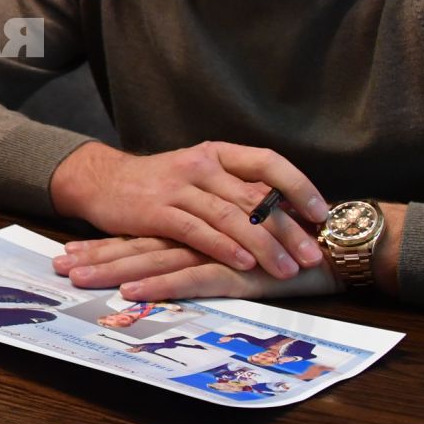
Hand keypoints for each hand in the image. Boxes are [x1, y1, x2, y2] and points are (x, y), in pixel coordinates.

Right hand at [48, 141, 328, 280]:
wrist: (101, 181)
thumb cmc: (158, 185)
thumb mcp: (200, 176)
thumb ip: (235, 190)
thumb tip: (287, 213)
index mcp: (218, 153)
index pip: (268, 162)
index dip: (298, 186)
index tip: (322, 214)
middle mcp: (201, 165)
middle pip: (254, 197)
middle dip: (288, 229)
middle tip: (312, 255)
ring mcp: (178, 187)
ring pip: (231, 217)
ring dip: (263, 245)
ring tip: (286, 269)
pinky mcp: (157, 211)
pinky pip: (198, 230)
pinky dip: (224, 247)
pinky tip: (244, 264)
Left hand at [54, 235, 341, 302]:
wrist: (338, 243)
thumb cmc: (291, 245)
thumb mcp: (240, 246)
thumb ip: (208, 248)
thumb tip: (170, 260)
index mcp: (198, 228)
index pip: (142, 235)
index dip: (105, 242)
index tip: (68, 250)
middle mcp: (201, 235)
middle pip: (138, 245)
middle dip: (96, 256)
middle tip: (58, 266)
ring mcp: (218, 252)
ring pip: (155, 260)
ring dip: (114, 270)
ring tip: (79, 277)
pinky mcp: (239, 272)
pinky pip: (193, 280)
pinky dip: (161, 286)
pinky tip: (133, 292)